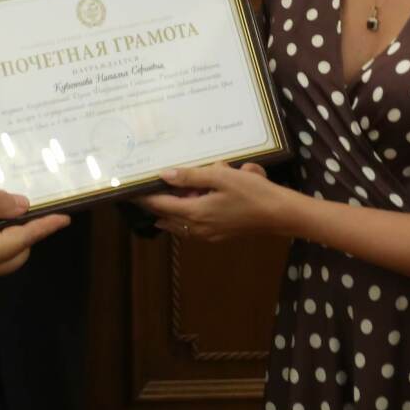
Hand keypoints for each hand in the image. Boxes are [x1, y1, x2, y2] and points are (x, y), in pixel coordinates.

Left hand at [137, 162, 285, 241]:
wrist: (279, 214)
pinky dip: (187, 216)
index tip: (131, 190)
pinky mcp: (218, 235)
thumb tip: (164, 174)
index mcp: (195, 213)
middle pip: (167, 217)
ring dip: (172, 211)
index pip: (160, 206)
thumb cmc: (251, 192)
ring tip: (167, 197)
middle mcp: (197, 228)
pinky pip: (193, 227)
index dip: (144, 198)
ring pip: (180, 224)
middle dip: (157, 204)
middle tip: (147, 189)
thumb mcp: (220, 176)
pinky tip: (193, 203)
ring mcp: (208, 235)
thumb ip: (190, 177)